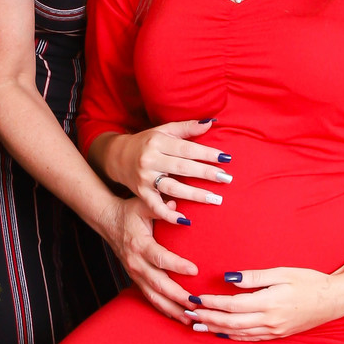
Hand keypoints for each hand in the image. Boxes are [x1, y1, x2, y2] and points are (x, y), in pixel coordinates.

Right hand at [103, 196, 198, 322]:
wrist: (108, 222)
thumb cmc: (130, 213)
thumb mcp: (143, 205)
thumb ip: (160, 208)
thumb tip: (176, 208)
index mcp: (139, 245)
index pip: (160, 258)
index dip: (177, 265)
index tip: (195, 270)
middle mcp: (136, 263)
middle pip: (158, 284)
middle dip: (178, 296)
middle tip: (197, 303)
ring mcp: (135, 274)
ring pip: (154, 296)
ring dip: (172, 308)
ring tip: (190, 318)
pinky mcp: (136, 279)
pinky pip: (150, 298)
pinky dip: (164, 309)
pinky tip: (177, 317)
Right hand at [108, 118, 231, 222]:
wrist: (117, 157)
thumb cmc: (146, 142)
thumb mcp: (164, 131)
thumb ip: (187, 128)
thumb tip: (211, 122)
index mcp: (157, 142)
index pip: (186, 149)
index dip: (206, 153)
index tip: (225, 158)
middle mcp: (150, 160)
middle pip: (182, 168)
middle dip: (206, 173)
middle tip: (226, 178)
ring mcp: (145, 178)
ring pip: (173, 188)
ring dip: (195, 195)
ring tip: (215, 199)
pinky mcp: (141, 194)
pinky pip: (156, 206)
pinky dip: (169, 215)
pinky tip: (185, 220)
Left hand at [184, 260, 343, 341]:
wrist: (334, 300)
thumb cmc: (309, 281)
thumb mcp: (283, 272)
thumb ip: (255, 277)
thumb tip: (229, 278)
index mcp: (270, 302)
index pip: (232, 305)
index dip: (212, 303)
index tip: (196, 298)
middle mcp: (269, 320)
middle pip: (231, 322)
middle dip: (208, 318)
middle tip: (188, 313)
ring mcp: (273, 330)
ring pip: (238, 333)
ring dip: (216, 329)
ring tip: (197, 325)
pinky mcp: (277, 335)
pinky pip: (250, 338)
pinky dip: (232, 336)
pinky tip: (221, 333)